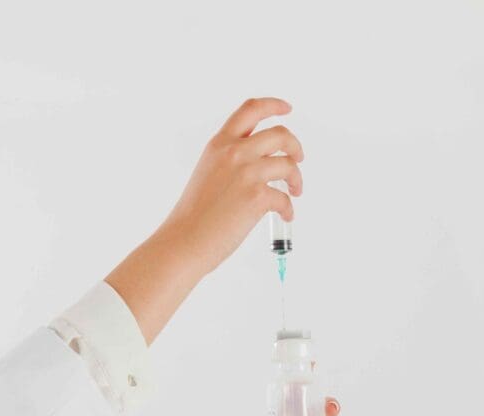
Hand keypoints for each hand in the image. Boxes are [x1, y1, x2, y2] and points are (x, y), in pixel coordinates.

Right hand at [159, 96, 303, 275]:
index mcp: (219, 144)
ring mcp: (246, 173)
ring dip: (297, 178)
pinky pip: (285, 198)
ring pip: (288, 164)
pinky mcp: (257, 196)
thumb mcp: (207, 172)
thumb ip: (230, 160)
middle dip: (295, 146)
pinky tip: (284, 215)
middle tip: (298, 158)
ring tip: (294, 191)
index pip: (250, 110)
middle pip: (280, 134)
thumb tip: (260, 162)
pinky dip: (289, 208)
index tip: (287, 109)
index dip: (273, 105)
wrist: (185, 240)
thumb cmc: (194, 215)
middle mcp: (234, 153)